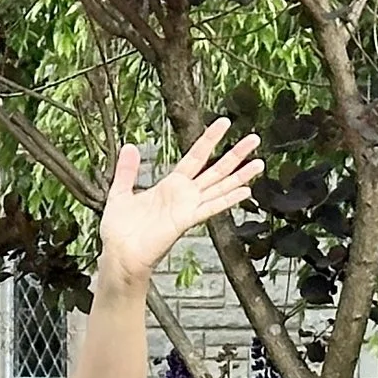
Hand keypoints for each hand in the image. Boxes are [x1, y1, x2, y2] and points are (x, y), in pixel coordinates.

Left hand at [98, 122, 262, 292]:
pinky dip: (227, 199)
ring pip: (219, 187)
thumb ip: (126, 171)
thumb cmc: (119, 230)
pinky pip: (210, 207)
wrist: (118, 254)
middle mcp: (184, 195)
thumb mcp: (120, 193)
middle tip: (254, 138)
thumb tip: (129, 146)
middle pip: (216, 170)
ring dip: (240, 175)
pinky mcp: (185, 221)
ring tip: (259, 162)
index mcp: (170, 186)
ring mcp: (187, 208)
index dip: (209, 140)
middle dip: (235, 154)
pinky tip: (246, 191)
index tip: (224, 122)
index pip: (195, 157)